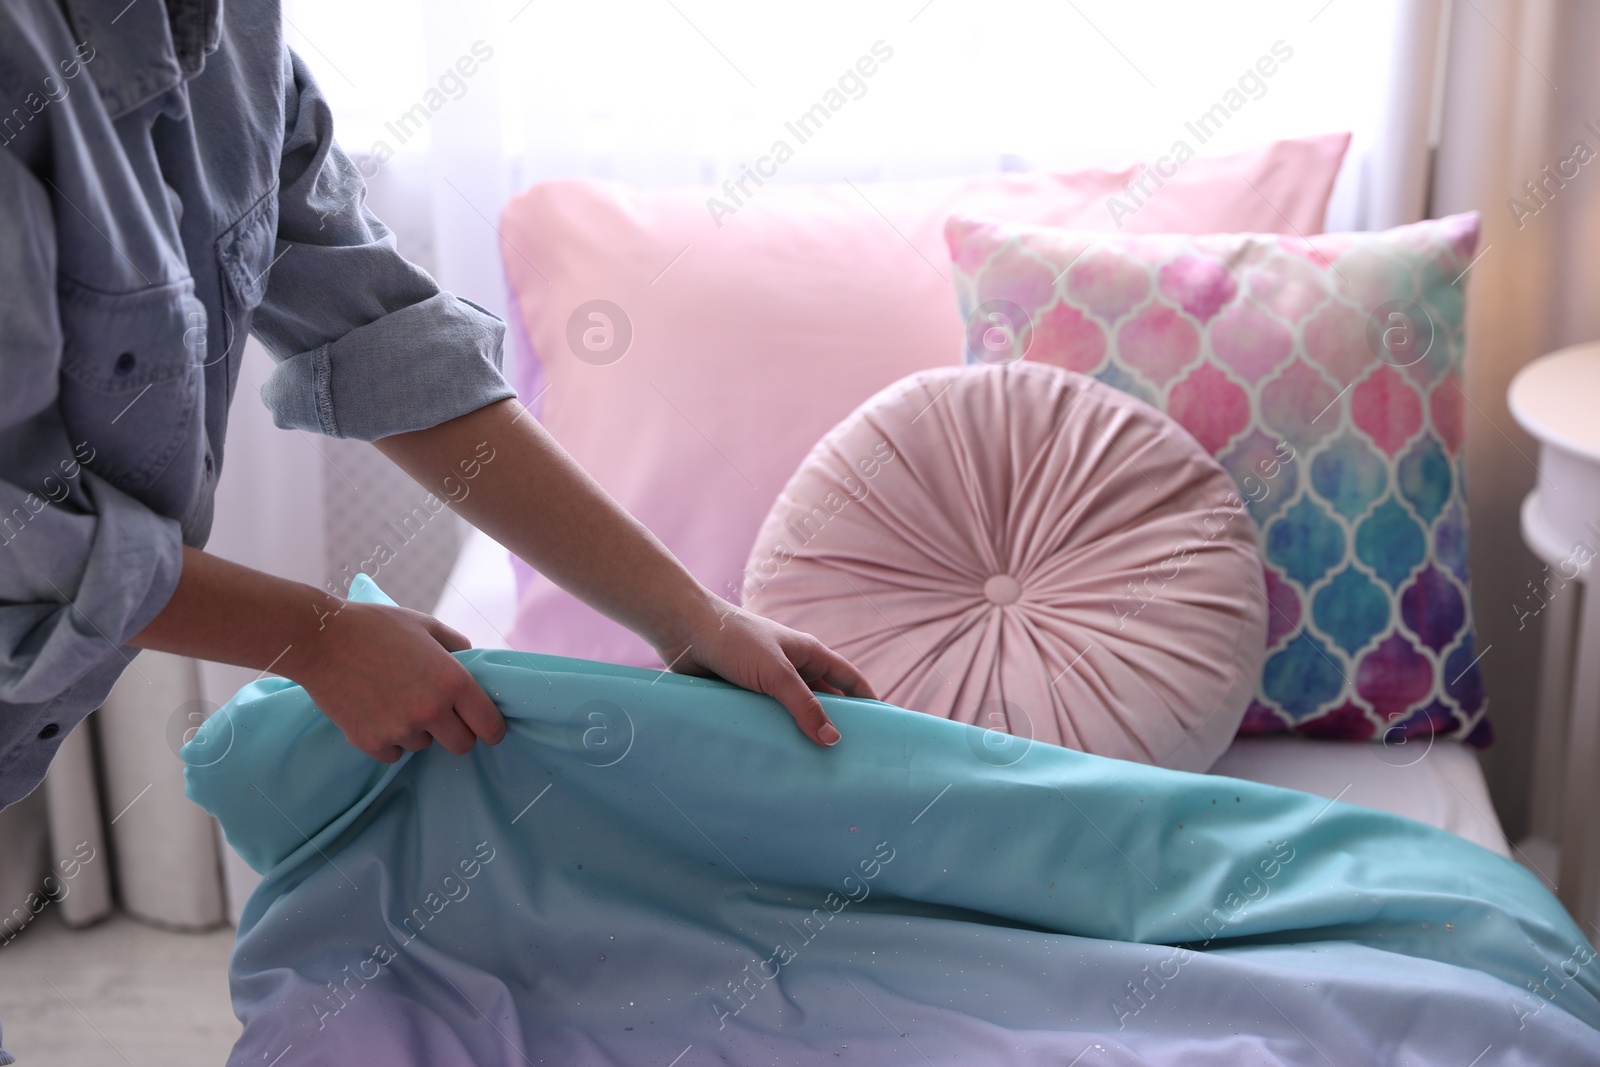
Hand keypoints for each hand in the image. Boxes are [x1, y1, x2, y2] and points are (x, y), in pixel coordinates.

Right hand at [288, 600, 506, 762]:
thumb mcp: (426, 625)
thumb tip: (475, 664)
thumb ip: (457, 646)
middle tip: (442, 716)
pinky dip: (390, 739)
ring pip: (425, 746)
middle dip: (457, 733)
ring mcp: (400, 730)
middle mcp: (431, 711)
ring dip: (419, 731)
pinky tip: (377, 712)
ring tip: (396, 700)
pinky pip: (394, 753)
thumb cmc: (375, 627)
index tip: (487, 727)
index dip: (492, 728)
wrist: (320, 640)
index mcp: (452, 681)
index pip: (489, 725)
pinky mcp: (370, 743)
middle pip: (463, 745)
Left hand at [654, 596, 876, 746]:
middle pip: (823, 702)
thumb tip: (832, 741)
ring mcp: (768, 684)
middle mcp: (792, 669)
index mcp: (809, 654)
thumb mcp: (776, 674)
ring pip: (793, 716)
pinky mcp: (745, 698)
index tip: (885, 728)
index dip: (869, 701)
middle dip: (834, 727)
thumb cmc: (734, 641)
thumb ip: (804, 706)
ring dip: (801, 736)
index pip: (850, 680)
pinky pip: (767, 722)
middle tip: (849, 761)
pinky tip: (778, 762)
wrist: (683, 632)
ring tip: (814, 770)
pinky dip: (774, 738)